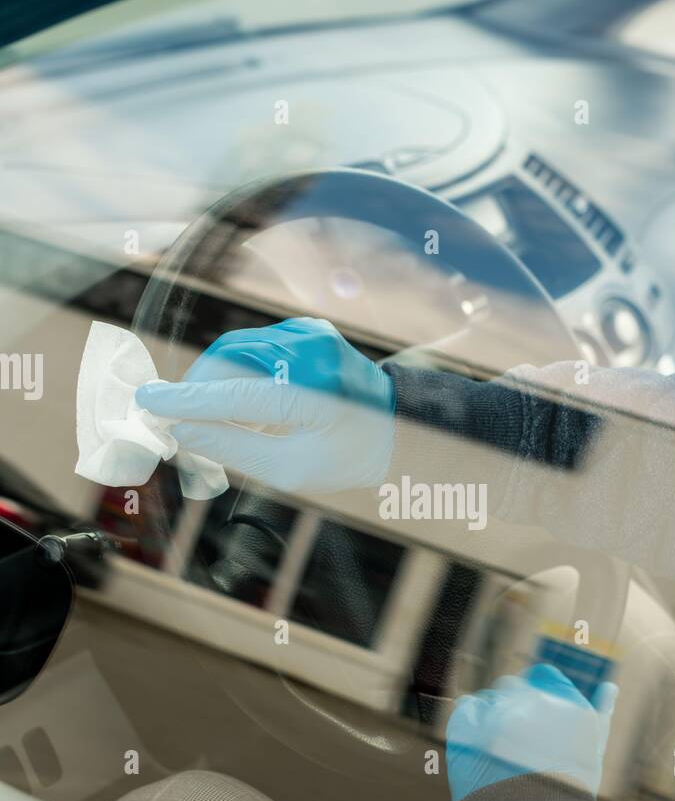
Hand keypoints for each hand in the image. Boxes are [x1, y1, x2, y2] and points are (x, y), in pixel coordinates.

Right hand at [135, 317, 395, 494]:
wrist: (400, 426)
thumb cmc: (349, 457)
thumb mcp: (293, 470)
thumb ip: (234, 449)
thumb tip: (181, 432)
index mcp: (318, 393)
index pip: (238, 393)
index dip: (188, 400)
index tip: (147, 403)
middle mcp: (314, 351)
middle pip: (230, 363)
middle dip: (197, 391)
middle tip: (175, 426)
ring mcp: (311, 334)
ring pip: (237, 350)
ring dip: (212, 382)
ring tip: (201, 419)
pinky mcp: (307, 329)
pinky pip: (254, 347)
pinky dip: (235, 372)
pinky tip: (233, 403)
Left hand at [446, 663, 617, 800]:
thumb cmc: (566, 795)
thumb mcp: (591, 752)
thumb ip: (601, 714)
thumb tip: (609, 687)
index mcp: (563, 701)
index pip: (543, 675)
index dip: (537, 695)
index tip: (535, 718)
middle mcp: (531, 700)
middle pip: (513, 686)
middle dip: (513, 706)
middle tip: (514, 740)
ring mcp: (496, 713)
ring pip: (489, 698)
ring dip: (490, 715)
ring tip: (495, 750)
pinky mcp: (468, 728)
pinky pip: (466, 709)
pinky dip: (470, 723)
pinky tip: (479, 746)